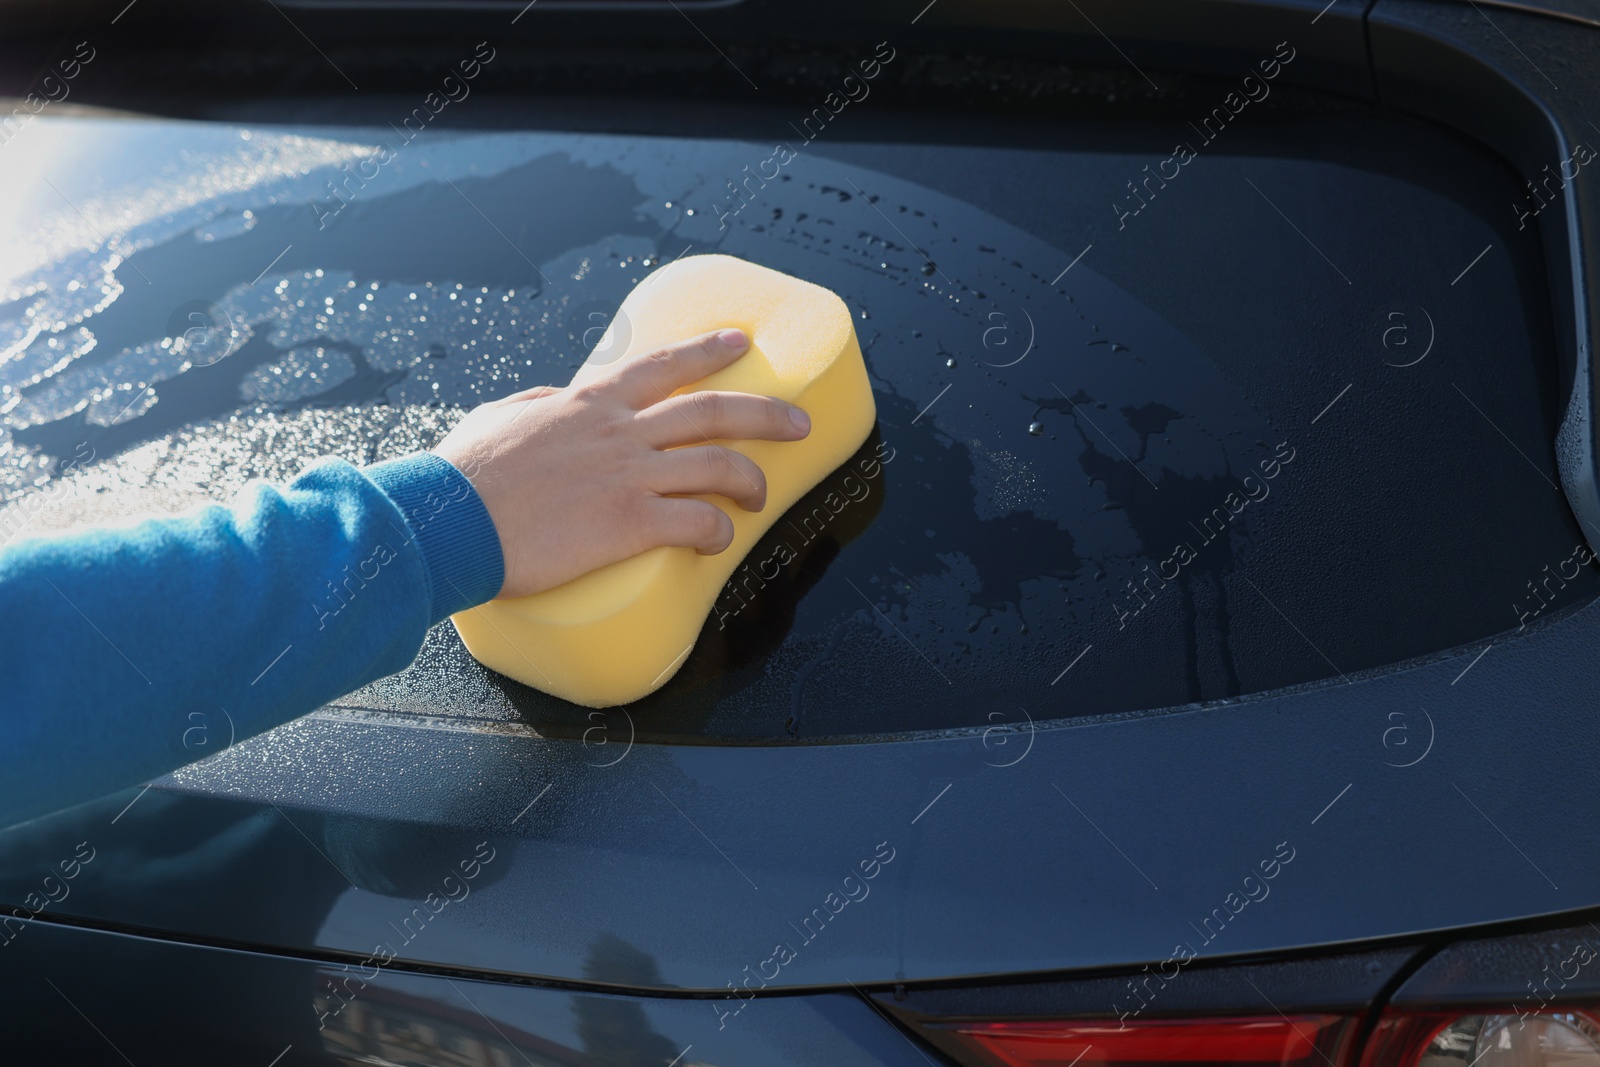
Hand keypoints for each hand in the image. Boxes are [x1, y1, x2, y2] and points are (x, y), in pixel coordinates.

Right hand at [433, 328, 810, 598]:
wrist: (446, 518)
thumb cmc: (461, 474)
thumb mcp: (499, 418)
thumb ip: (536, 406)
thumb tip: (550, 402)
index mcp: (587, 403)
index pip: (661, 364)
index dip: (707, 351)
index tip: (739, 341)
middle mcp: (617, 431)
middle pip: (711, 410)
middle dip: (765, 413)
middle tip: (799, 421)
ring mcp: (627, 475)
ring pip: (717, 465)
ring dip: (751, 481)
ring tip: (762, 497)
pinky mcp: (626, 523)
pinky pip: (696, 522)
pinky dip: (718, 531)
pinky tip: (720, 542)